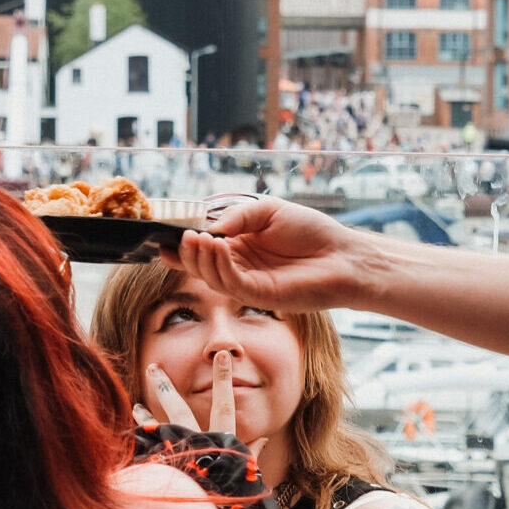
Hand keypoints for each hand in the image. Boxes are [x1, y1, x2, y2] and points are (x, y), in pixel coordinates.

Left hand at [132, 352, 267, 460]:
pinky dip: (141, 444)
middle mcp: (195, 443)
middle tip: (152, 365)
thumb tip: (266, 436)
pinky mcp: (163, 471)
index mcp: (220, 441)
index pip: (224, 403)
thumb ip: (251, 452)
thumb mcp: (246, 472)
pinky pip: (148, 453)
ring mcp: (177, 457)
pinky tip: (133, 438)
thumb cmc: (233, 494)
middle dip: (164, 385)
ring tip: (136, 404)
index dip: (223, 378)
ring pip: (156, 429)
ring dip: (146, 414)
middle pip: (177, 408)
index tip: (221, 355)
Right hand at [169, 196, 363, 312]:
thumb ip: (238, 217)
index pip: (204, 250)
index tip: (165, 237)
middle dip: (189, 252)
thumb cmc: (311, 231)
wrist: (343, 255)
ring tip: (199, 238)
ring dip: (202, 258)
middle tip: (184, 237)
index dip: (184, 246)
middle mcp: (240, 268)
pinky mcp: (261, 296)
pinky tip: (218, 246)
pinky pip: (232, 283)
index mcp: (239, 248)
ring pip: (212, 277)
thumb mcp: (269, 211)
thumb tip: (211, 227)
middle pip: (202, 265)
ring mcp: (249, 284)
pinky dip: (221, 266)